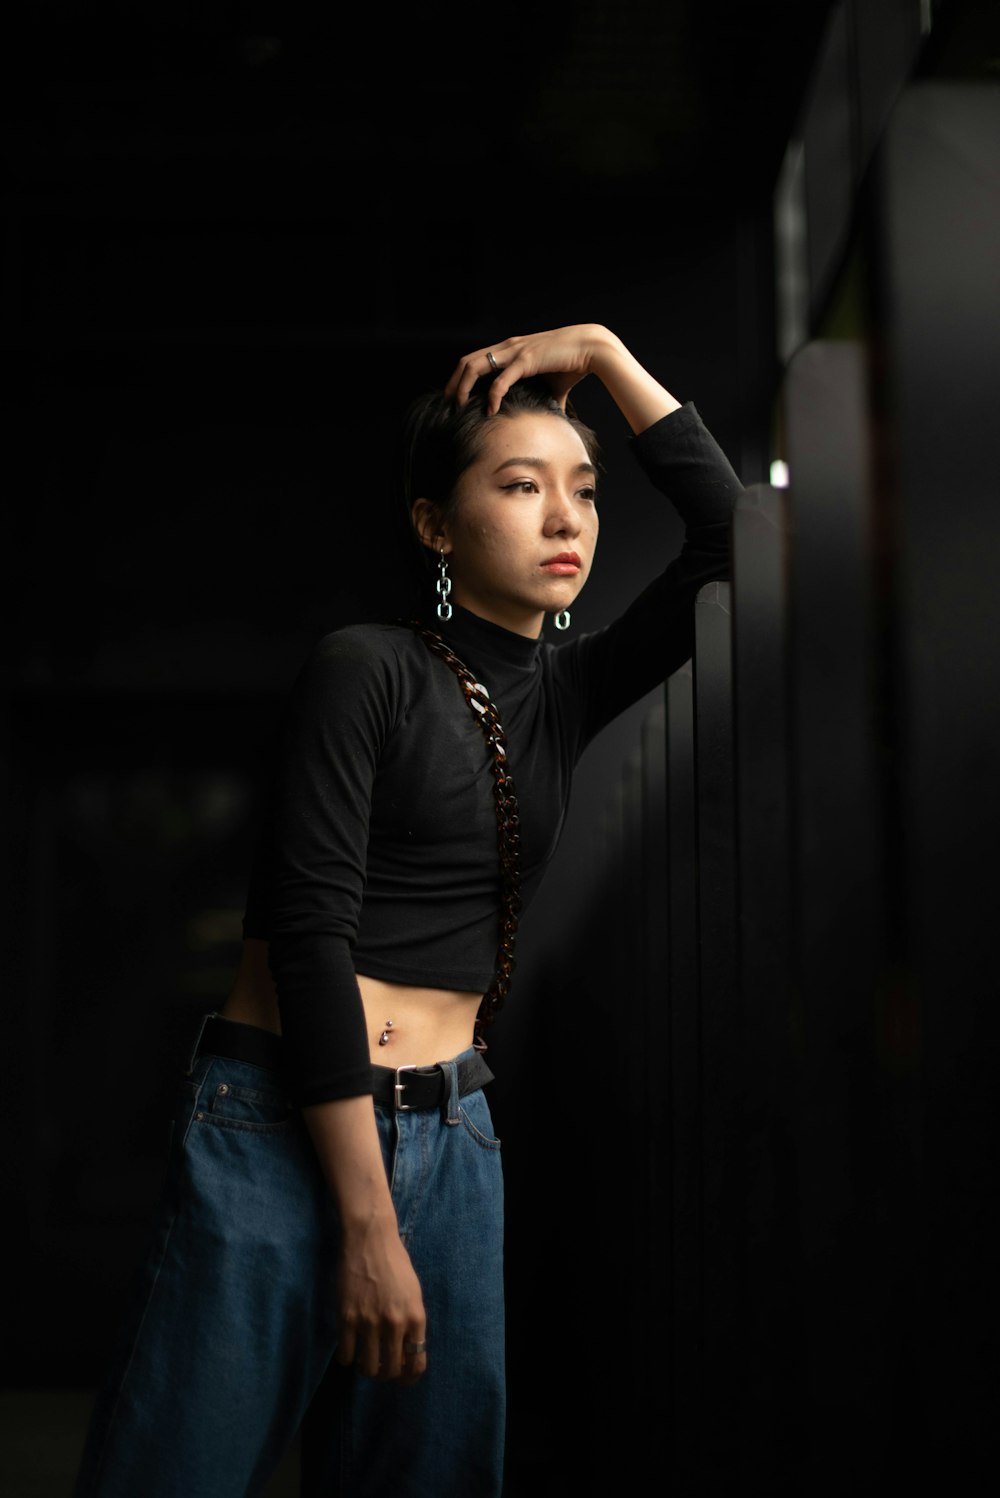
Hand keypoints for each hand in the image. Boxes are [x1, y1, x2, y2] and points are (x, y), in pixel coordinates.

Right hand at [335, 1218, 427, 1384]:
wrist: (370, 1239)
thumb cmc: (395, 1262)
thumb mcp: (413, 1293)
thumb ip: (412, 1322)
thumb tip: (405, 1352)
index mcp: (416, 1317)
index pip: (417, 1364)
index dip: (409, 1377)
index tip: (402, 1377)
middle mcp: (395, 1324)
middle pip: (391, 1371)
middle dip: (386, 1375)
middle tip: (381, 1368)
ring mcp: (369, 1322)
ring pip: (368, 1368)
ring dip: (366, 1370)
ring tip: (364, 1360)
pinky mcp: (347, 1318)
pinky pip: (346, 1355)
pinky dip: (347, 1358)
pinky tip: (349, 1349)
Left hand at [444, 323, 621, 414]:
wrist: (592, 349)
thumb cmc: (573, 364)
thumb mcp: (552, 384)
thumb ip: (544, 399)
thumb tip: (548, 419)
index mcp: (510, 349)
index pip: (475, 360)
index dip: (461, 378)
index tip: (456, 397)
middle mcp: (508, 347)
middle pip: (467, 362)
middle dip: (453, 383)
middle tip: (448, 404)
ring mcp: (515, 352)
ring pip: (476, 367)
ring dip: (463, 388)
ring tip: (459, 406)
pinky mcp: (526, 360)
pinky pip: (500, 380)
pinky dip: (492, 396)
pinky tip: (490, 410)